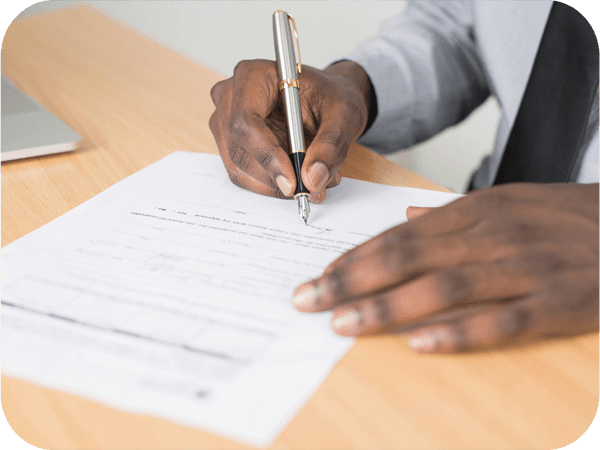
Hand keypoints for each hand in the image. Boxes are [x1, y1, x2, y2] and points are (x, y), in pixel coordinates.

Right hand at [209, 60, 371, 202]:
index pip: (246, 122)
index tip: (292, 182)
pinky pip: (244, 175)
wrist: (325, 101)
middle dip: (274, 177)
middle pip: (240, 150)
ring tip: (314, 182)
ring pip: (240, 168)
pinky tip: (299, 178)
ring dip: (275, 185)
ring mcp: (226, 122)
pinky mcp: (232, 144)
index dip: (267, 155)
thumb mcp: (343, 114)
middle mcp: (230, 97)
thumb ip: (330, 145)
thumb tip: (313, 178)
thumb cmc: (330, 97)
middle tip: (311, 190)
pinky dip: (272, 185)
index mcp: (253, 76)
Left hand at [292, 183, 598, 352]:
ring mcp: (523, 270)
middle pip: (406, 258)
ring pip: (442, 288)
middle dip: (350, 280)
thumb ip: (452, 213)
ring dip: (387, 307)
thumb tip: (407, 215)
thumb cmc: (565, 216)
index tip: (318, 275)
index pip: (399, 235)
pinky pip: (500, 321)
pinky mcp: (556, 303)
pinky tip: (419, 345)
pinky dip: (458, 333)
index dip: (354, 257)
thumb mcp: (507, 201)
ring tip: (343, 324)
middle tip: (308, 300)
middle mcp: (491, 237)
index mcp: (475, 212)